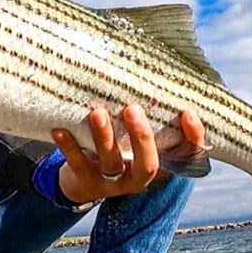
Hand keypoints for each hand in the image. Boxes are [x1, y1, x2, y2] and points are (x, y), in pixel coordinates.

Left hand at [53, 106, 204, 203]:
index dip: (192, 138)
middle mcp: (137, 177)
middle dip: (141, 137)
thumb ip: (147, 115)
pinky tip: (60, 129)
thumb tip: (152, 69)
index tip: (189, 112)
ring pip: (111, 162)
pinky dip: (68, 146)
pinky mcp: (85, 182)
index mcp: (158, 164)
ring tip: (97, 113)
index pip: (185, 155)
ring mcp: (111, 183)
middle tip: (132, 109)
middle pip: (147, 165)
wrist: (81, 181)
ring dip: (104, 136)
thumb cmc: (116, 148)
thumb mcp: (134, 136)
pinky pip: (77, 163)